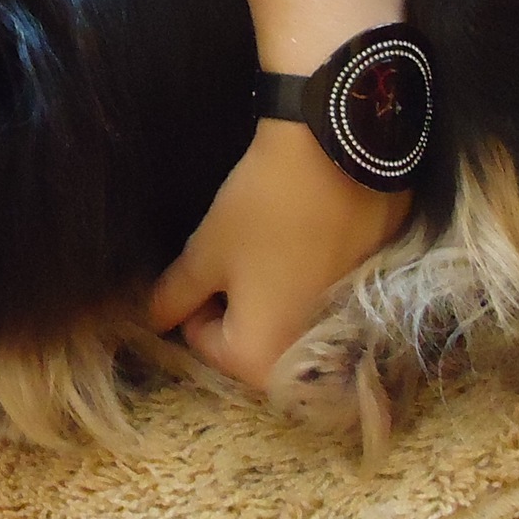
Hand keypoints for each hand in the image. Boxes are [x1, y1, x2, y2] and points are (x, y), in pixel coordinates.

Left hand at [150, 121, 412, 387]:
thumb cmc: (263, 211)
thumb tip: (154, 319)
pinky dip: (303, 277)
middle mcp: (306, 360)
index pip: (203, 341)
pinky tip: (301, 241)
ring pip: (282, 317)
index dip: (194, 300)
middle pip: (247, 337)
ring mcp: (341, 331)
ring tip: (268, 244)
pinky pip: (316, 299)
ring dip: (268, 290)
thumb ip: (174, 296)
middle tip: (236, 252)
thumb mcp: (205, 253)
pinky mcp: (364, 298)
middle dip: (233, 301)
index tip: (205, 260)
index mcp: (259, 360)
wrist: (343, 157)